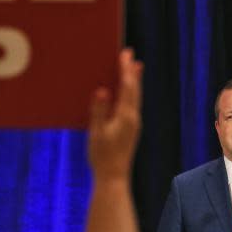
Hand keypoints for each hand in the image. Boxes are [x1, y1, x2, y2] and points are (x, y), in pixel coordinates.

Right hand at [88, 48, 143, 179]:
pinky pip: (132, 105)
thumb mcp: (96, 132)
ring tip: (134, 68)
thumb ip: (98, 111)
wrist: (113, 177)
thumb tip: (101, 90)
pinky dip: (131, 94)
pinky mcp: (131, 130)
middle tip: (131, 55)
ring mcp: (134, 124)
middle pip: (134, 90)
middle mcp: (133, 118)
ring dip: (134, 81)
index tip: (125, 54)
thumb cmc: (102, 156)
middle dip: (132, 71)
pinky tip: (127, 93)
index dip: (126, 69)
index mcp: (125, 116)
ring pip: (136, 97)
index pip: (127, 87)